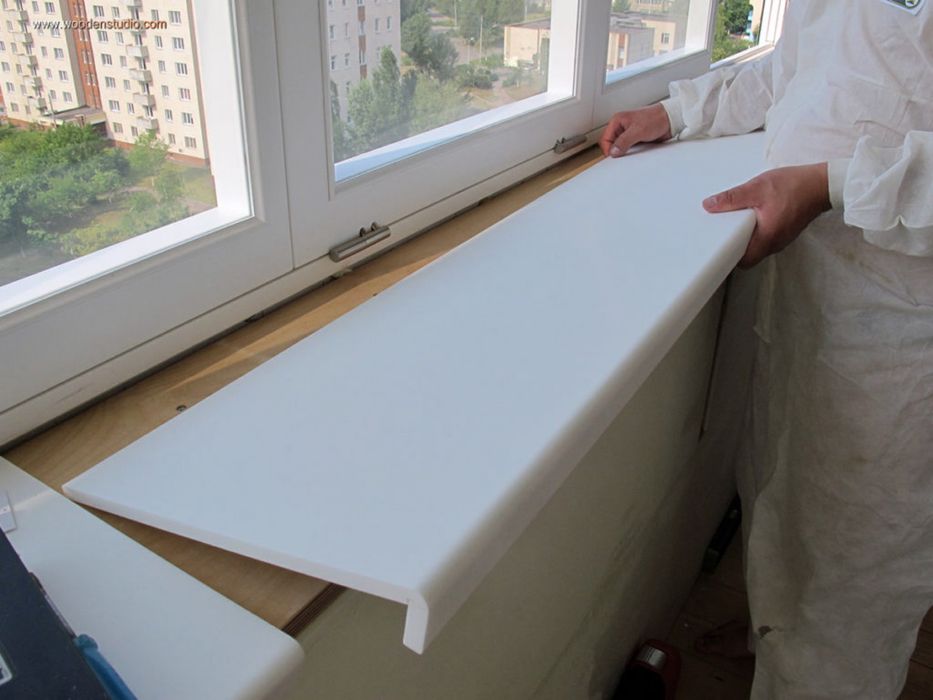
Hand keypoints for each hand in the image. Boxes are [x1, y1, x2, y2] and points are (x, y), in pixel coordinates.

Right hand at [599, 104, 672, 157]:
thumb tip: (613, 152)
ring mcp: (628, 134)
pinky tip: (636, 154)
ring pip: (620, 147)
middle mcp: (621, 127)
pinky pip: (629, 149)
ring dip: (624, 153)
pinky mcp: (635, 139)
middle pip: (611, 144)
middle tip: (620, 158)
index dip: (608, 149)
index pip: (605, 138)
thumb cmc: (655, 118)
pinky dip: (631, 153)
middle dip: (615, 152)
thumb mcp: (637, 131)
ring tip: (630, 155)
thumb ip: (624, 142)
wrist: (670, 119)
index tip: (614, 157)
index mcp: (617, 121)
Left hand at [703, 164, 830, 267]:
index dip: (728, 256)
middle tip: (721, 231)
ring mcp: (782, 238)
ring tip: (733, 221)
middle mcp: (775, 244)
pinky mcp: (786, 230)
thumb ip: (732, 198)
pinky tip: (751, 214)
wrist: (825, 183)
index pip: (743, 261)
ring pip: (758, 245)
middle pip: (749, 254)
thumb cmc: (795, 186)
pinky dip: (756, 229)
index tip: (716, 246)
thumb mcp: (757, 188)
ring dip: (746, 235)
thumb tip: (708, 205)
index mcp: (766, 239)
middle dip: (734, 244)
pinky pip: (766, 236)